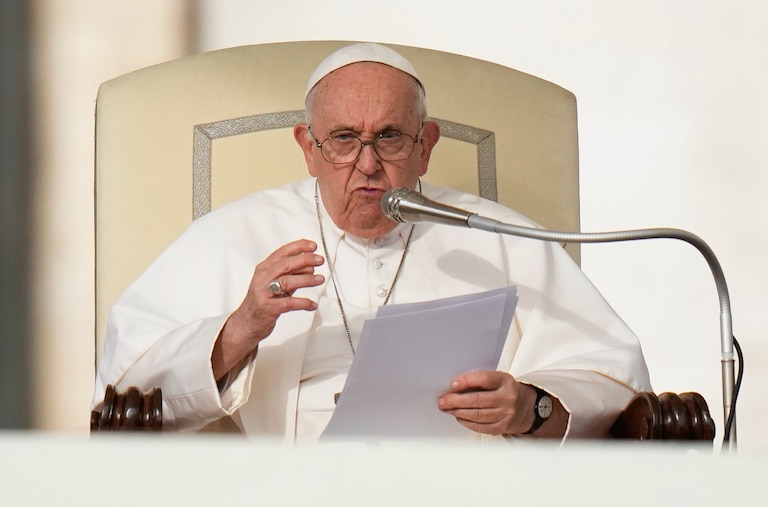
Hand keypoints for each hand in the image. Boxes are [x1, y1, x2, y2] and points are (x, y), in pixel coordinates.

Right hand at [212, 239, 324, 378]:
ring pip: (287, 281)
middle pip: (285, 264)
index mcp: (264, 269)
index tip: (312, 246)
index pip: (282, 252)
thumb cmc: (263, 301)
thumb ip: (291, 274)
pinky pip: (289, 303)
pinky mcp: (269, 308)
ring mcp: (264, 293)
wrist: (246, 323)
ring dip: (306, 279)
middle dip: (305, 260)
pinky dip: (304, 303)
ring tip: (320, 279)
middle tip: (319, 260)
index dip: (298, 247)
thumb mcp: (275, 284)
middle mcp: (263, 278)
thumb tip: (310, 267)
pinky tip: (312, 304)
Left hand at [437, 370, 536, 435]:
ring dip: (458, 412)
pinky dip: (467, 422)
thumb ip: (480, 381)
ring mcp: (506, 414)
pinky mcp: (503, 427)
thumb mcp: (499, 380)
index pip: (484, 379)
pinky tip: (459, 418)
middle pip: (477, 400)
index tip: (452, 384)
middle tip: (442, 401)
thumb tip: (455, 386)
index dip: (466, 381)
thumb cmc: (507, 391)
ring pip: (477, 415)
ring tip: (447, 409)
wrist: (528, 408)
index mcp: (505, 381)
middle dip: (456, 401)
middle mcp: (507, 398)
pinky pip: (481, 427)